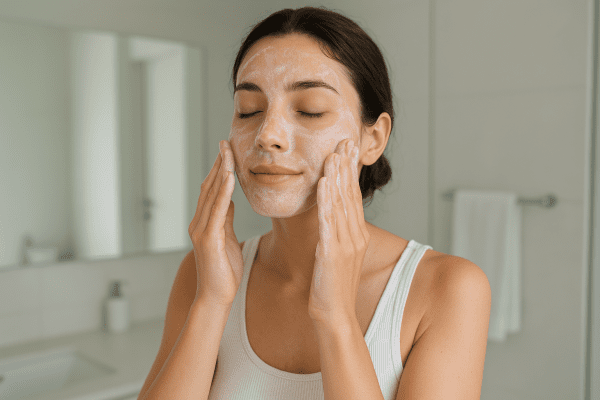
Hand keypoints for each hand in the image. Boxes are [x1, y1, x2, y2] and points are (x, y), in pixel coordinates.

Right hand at [188, 140, 242, 307]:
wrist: (216, 297)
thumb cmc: (224, 271)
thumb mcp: (228, 239)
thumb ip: (226, 219)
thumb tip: (231, 201)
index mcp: (204, 222)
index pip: (211, 190)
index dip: (218, 169)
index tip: (227, 151)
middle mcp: (199, 223)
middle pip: (209, 187)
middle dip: (218, 164)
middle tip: (225, 142)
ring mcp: (201, 230)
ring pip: (211, 195)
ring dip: (220, 172)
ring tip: (228, 153)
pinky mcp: (208, 239)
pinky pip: (217, 211)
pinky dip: (223, 193)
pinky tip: (229, 178)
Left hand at [308, 138, 370, 322]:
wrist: (335, 315)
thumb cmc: (331, 286)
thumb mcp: (336, 255)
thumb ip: (336, 234)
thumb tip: (331, 217)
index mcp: (355, 235)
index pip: (352, 197)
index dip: (350, 171)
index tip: (347, 149)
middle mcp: (354, 236)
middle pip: (350, 195)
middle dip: (347, 166)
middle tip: (345, 141)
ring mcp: (346, 244)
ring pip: (341, 204)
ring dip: (338, 178)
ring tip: (334, 154)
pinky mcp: (333, 254)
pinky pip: (330, 222)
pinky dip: (327, 201)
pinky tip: (324, 184)